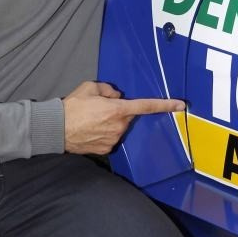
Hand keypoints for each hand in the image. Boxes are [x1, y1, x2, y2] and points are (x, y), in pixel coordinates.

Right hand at [63, 80, 184, 154]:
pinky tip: (90, 130)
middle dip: (118, 111)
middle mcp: (119, 126)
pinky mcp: (107, 149)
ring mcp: (113, 139)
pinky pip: (111, 137)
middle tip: (99, 108)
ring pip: (119, 127)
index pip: (146, 106)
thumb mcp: (89, 87)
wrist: (56, 129)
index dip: (165, 105)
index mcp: (117, 110)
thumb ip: (108, 89)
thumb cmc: (72, 107)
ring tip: (91, 120)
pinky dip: (104, 133)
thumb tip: (116, 95)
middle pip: (127, 116)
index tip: (181, 105)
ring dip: (111, 122)